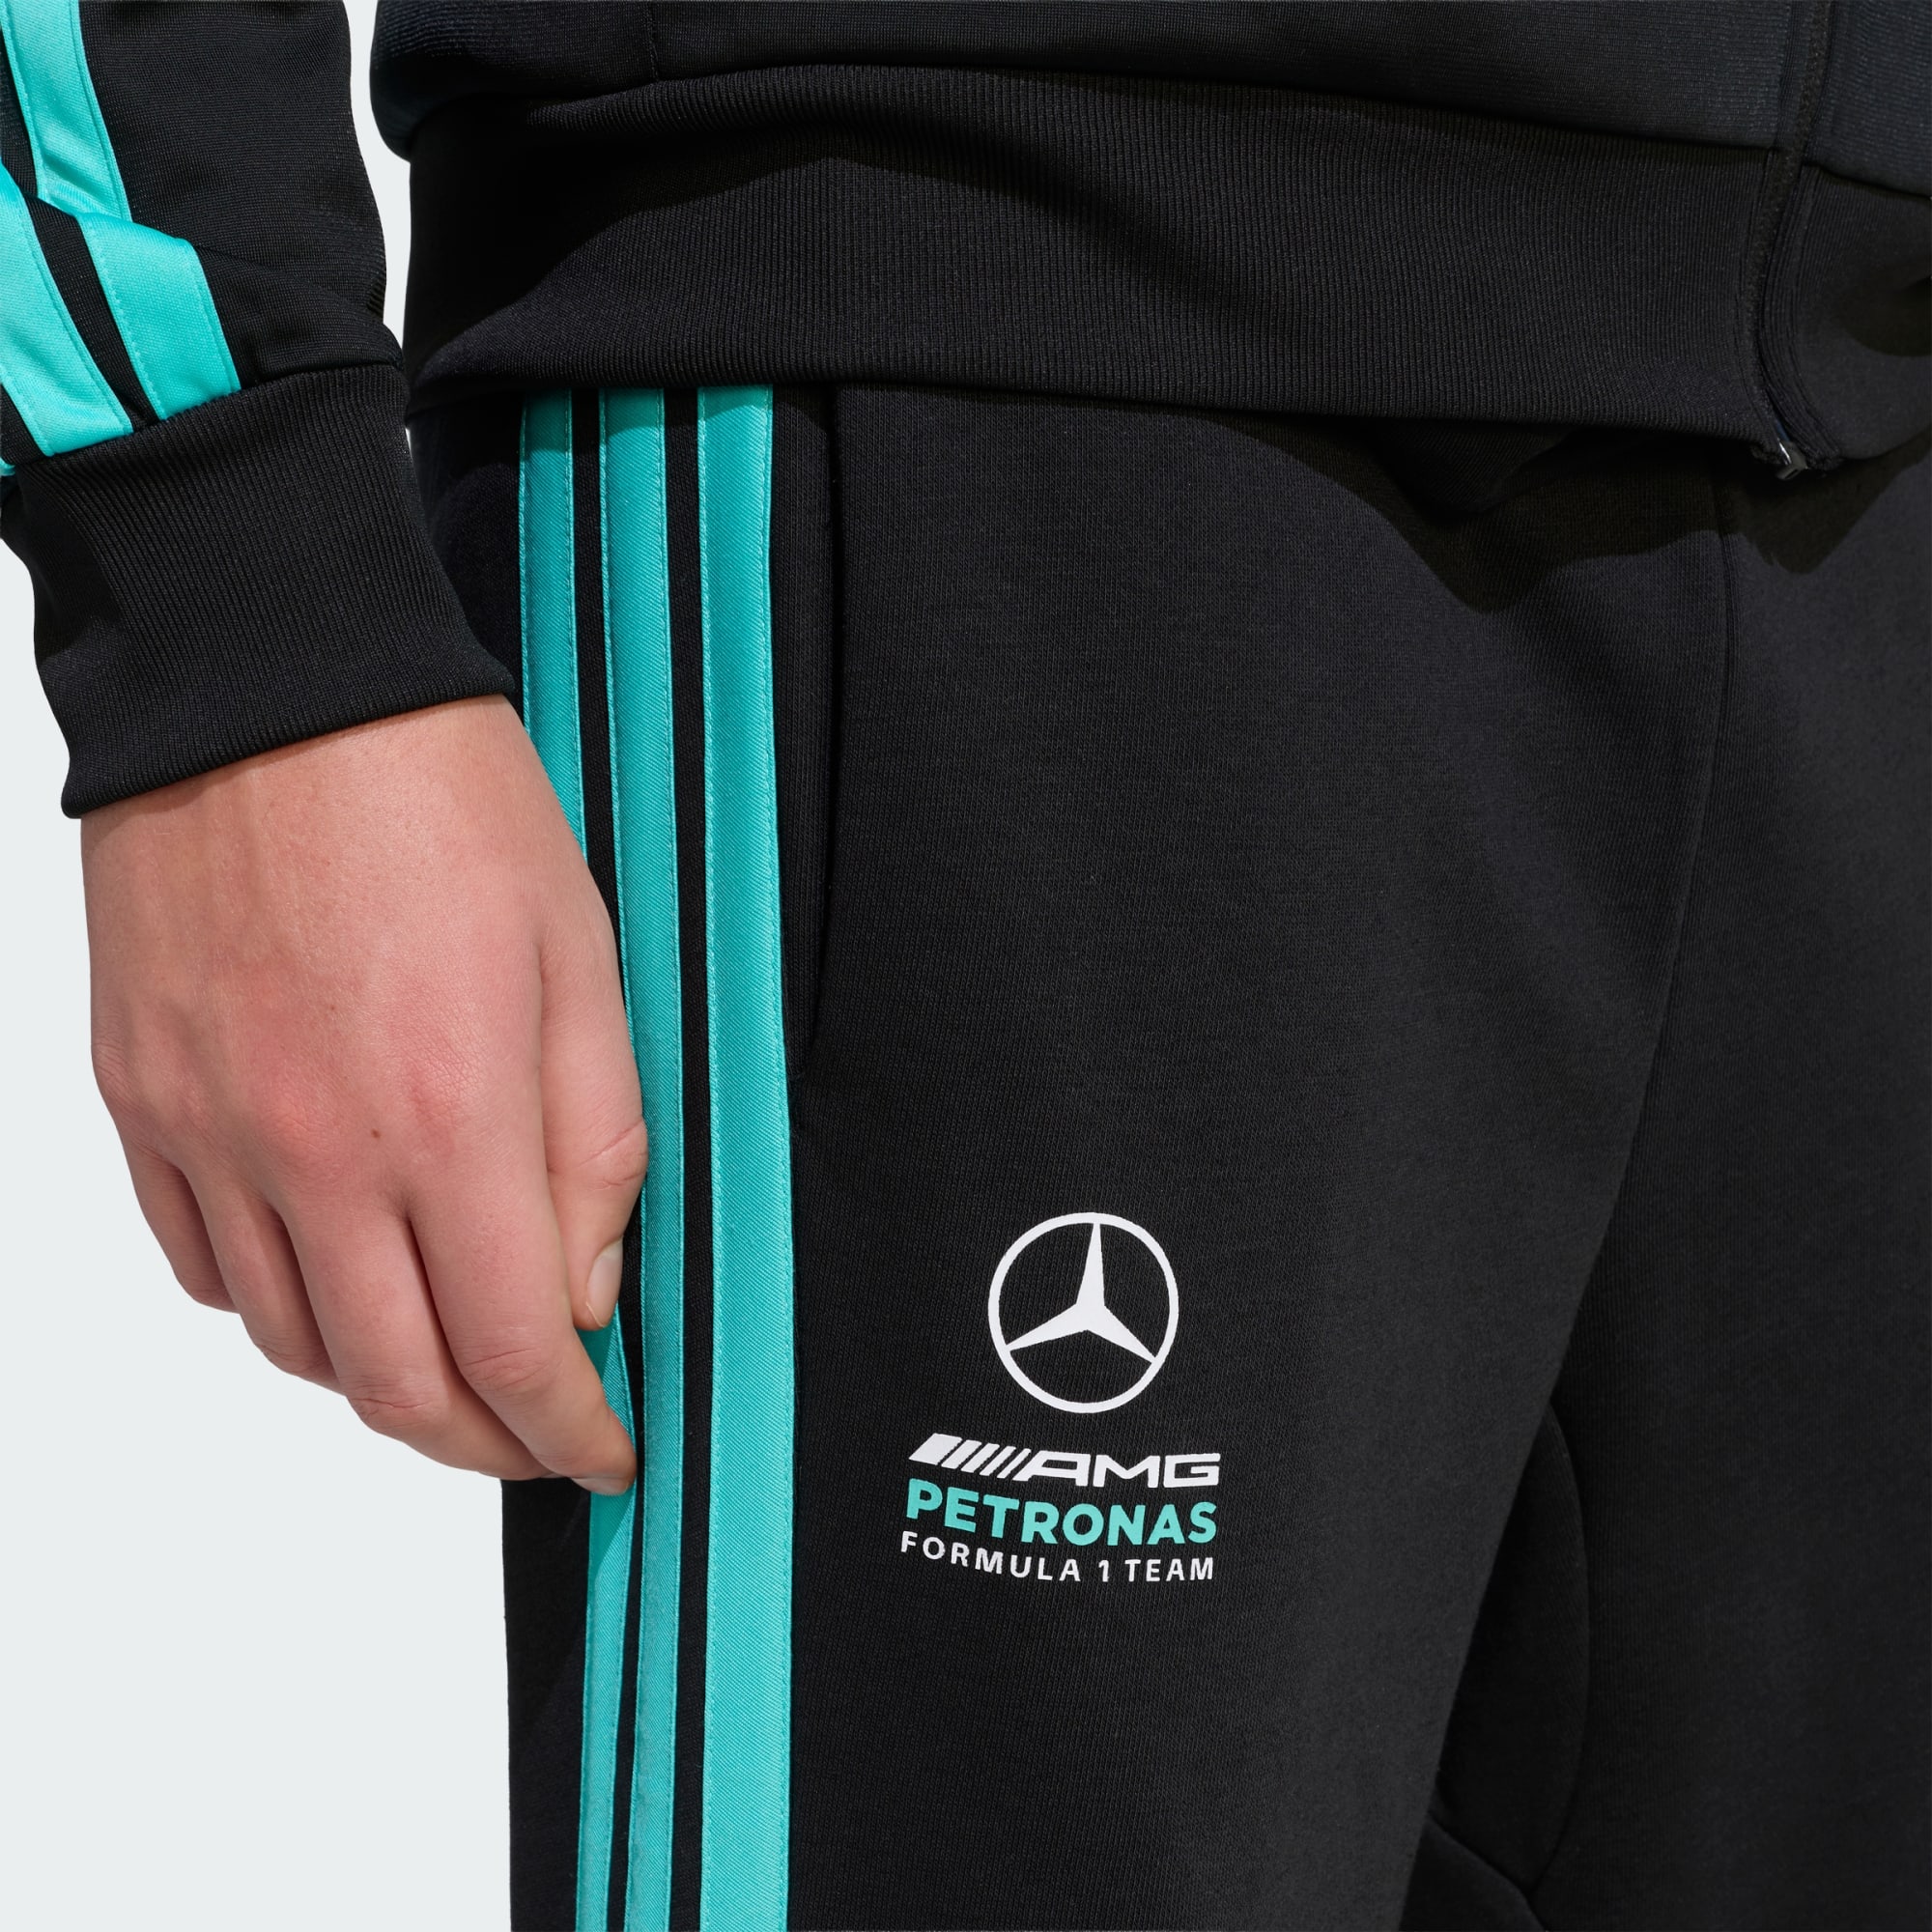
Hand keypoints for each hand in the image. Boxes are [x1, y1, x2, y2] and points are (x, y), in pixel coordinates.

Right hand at [83, 696, 640, 1494]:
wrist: (273, 685)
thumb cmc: (441, 799)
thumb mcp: (584, 958)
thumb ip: (599, 1144)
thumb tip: (589, 1290)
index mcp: (446, 1112)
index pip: (515, 1349)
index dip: (570, 1432)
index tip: (605, 1450)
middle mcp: (314, 1149)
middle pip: (397, 1386)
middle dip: (486, 1442)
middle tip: (538, 1433)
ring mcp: (209, 1134)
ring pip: (295, 1347)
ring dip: (385, 1382)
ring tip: (449, 1357)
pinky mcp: (141, 1103)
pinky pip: (203, 1269)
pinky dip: (279, 1309)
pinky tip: (335, 1276)